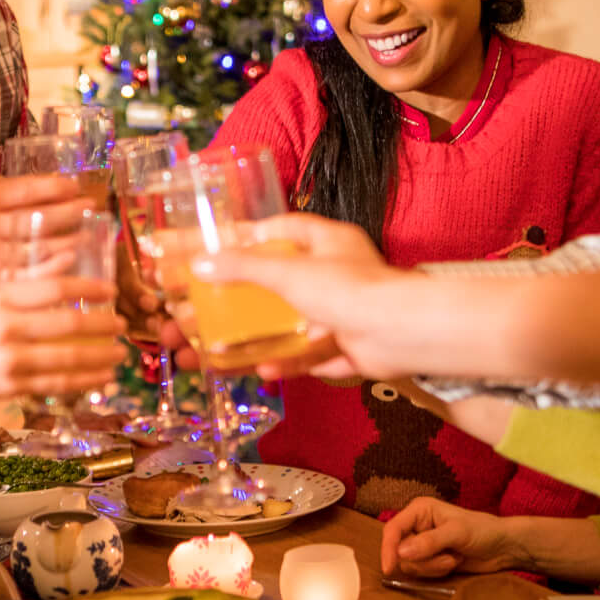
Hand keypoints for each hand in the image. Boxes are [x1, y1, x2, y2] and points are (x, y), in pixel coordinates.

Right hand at [0, 175, 89, 310]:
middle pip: (33, 220)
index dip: (52, 188)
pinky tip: (72, 265)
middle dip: (68, 213)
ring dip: (68, 242)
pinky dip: (53, 271)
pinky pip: (28, 279)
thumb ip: (1, 193)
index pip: (20, 191)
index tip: (75, 186)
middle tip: (92, 207)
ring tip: (91, 235)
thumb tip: (49, 185)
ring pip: (36, 250)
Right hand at [0, 276, 125, 413]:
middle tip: (121, 323)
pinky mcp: (8, 388)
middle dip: (103, 324)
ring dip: (100, 356)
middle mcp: (5, 327)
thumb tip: (57, 291)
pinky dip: (83, 381)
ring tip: (119, 354)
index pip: (54, 287)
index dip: (89, 288)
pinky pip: (56, 385)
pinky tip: (101, 378)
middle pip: (69, 323)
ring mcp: (8, 360)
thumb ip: (12, 296)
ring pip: (69, 357)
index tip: (109, 290)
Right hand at [184, 214, 409, 380]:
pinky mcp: (349, 345)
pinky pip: (310, 355)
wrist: (399, 333)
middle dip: (237, 301)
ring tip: (213, 352)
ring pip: (288, 325)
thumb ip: (243, 267)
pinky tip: (263, 369)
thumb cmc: (351, 288)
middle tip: (201, 310)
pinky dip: (287, 362)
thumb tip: (201, 262)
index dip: (247, 237)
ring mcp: (343, 311)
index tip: (215, 247)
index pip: (281, 230)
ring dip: (253, 339)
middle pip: (277, 285)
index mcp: (326, 242)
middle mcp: (336, 274)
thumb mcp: (288, 271)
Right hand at [382, 497, 528, 577]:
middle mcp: (416, 526)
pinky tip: (453, 562)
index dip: (388, 549)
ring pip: (410, 565)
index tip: (389, 568)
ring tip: (453, 558)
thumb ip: (429, 542)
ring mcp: (422, 545)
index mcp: (419, 511)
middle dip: (424, 560)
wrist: (503, 548)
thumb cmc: (483, 531)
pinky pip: (421, 573)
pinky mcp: (430, 560)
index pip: (393, 530)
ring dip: (433, 567)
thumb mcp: (457, 533)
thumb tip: (401, 552)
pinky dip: (437, 572)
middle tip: (447, 557)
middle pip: (400, 552)